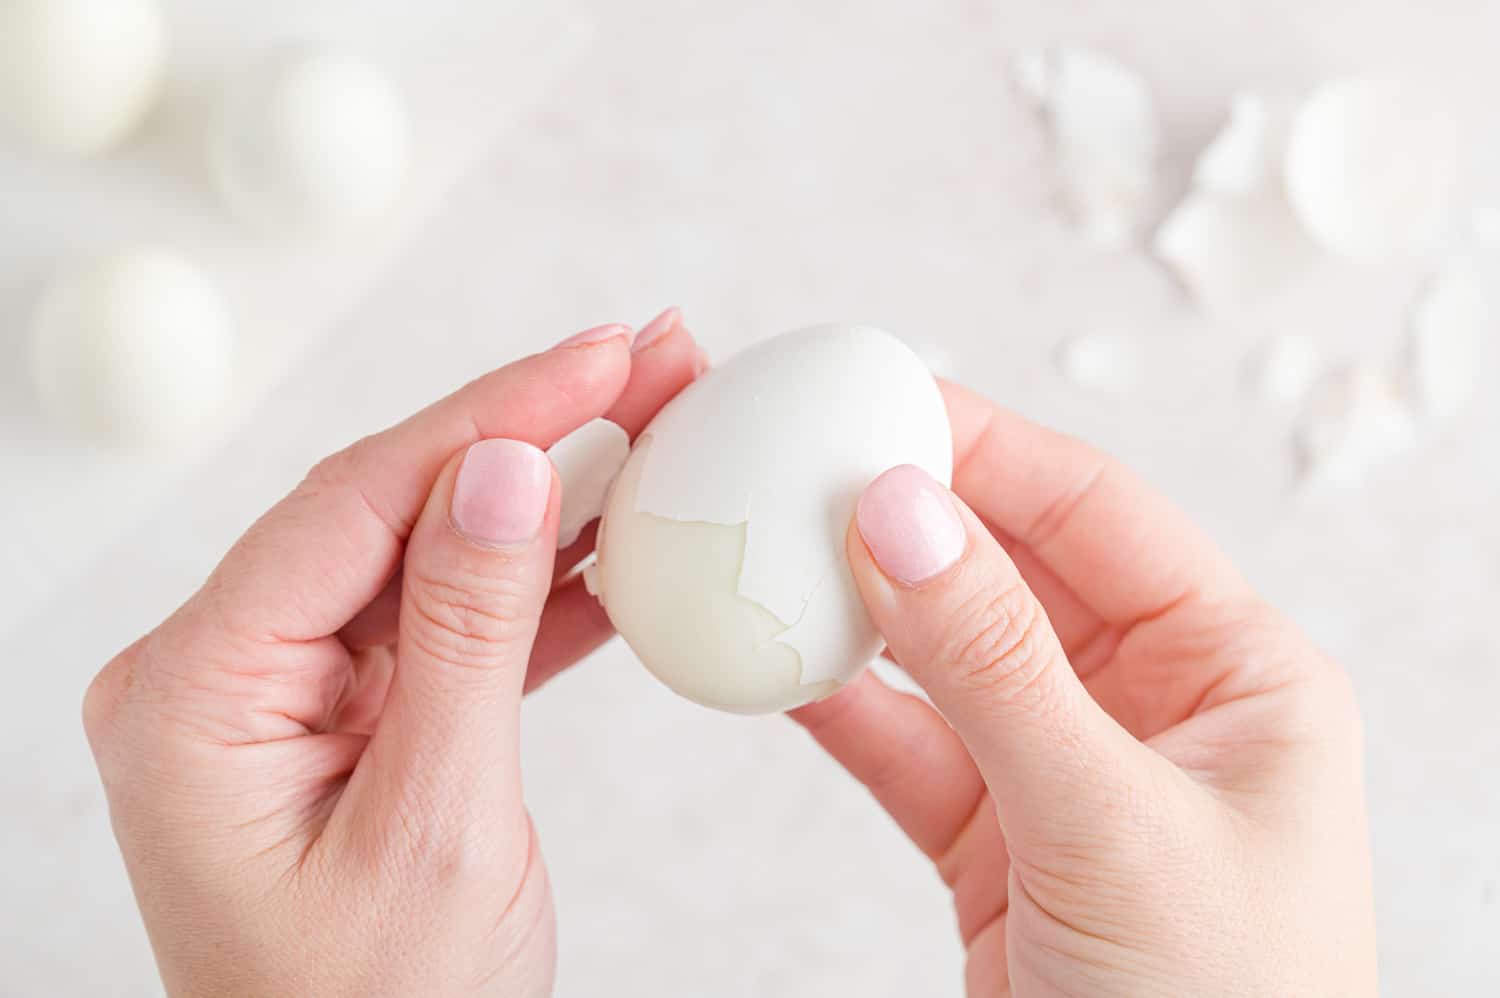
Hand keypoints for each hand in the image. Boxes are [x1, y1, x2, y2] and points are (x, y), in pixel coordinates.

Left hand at [82, 314, 702, 996]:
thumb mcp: (436, 827)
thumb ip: (465, 635)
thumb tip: (503, 467)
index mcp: (195, 695)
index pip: (356, 505)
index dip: (491, 415)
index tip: (602, 357)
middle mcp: (223, 674)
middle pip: (395, 506)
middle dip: (534, 426)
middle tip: (652, 358)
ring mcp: (288, 692)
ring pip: (435, 552)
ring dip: (552, 492)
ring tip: (660, 420)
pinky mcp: (351, 715)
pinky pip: (452, 623)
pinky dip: (541, 585)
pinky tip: (622, 537)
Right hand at [794, 382, 1377, 995]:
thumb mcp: (1110, 822)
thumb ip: (996, 665)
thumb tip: (898, 511)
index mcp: (1237, 675)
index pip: (1097, 513)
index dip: (984, 449)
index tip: (873, 406)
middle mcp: (1155, 707)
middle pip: (1012, 570)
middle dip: (907, 517)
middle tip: (796, 461)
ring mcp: (1068, 772)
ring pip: (947, 657)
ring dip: (861, 610)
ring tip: (768, 550)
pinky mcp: (998, 842)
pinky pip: (908, 749)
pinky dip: (840, 711)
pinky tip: (776, 667)